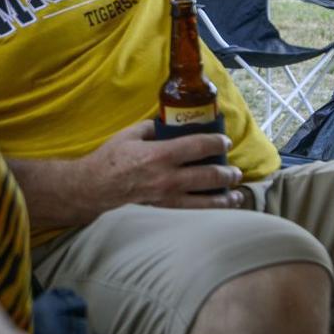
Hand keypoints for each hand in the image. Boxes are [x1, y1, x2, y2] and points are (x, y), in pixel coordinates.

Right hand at [74, 120, 244, 210]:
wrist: (96, 187)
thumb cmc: (111, 158)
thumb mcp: (130, 134)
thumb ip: (152, 127)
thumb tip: (168, 122)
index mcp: (160, 154)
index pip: (199, 146)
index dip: (217, 143)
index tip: (224, 141)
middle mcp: (168, 177)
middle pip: (209, 175)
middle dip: (228, 172)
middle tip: (236, 170)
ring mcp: (168, 196)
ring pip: (206, 199)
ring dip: (226, 196)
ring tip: (237, 192)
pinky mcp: (165, 208)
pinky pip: (194, 211)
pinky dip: (211, 209)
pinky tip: (221, 207)